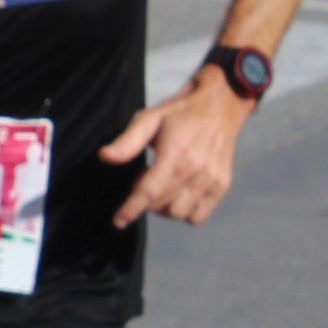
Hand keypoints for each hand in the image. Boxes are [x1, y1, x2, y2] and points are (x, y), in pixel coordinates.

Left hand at [100, 75, 248, 226]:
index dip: (132, 208)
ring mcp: (212, 179)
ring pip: (179, 213)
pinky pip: (198, 216)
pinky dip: (184, 212)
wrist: (221, 106)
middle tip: (143, 177)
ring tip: (161, 185)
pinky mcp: (222, 185)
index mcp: (177, 151)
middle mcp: (197, 169)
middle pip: (162, 204)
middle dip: (144, 199)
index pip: (151, 189)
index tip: (119, 221)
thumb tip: (105, 156)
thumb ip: (128, 141)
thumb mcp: (150, 118)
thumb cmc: (181, 112)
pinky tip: (178, 194)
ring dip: (163, 207)